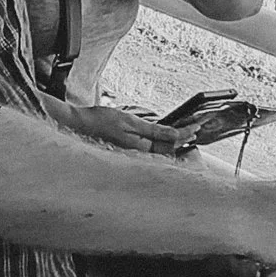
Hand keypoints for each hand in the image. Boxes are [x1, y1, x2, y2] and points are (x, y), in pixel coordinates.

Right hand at [60, 103, 186, 155]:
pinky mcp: (130, 148)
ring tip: (187, 129)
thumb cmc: (100, 122)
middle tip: (198, 128)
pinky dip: (162, 139)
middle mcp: (140, 154)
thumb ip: (155, 131)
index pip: (172, 143)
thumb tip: (177, 135)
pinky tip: (166, 134)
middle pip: (169, 148)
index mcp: (142, 150)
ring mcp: (134, 152)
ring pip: (161, 147)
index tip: (197, 126)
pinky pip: (151, 145)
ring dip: (174, 138)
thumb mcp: (130, 122)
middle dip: (184, 138)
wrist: (77, 124)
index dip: (186, 134)